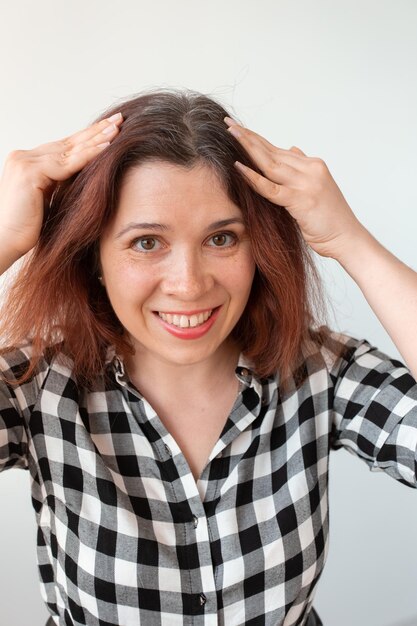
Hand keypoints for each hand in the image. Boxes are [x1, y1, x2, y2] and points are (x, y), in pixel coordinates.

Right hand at [0, 112, 122, 268]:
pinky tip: (107, 147)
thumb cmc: (26, 229)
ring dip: (96, 138)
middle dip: (95, 131)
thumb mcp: (48, 200)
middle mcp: (24, 157)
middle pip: (67, 142)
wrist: (4, 242)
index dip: (86, 138)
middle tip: (118, 118)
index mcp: (27, 162)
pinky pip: (67, 163)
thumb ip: (60, 184)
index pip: (62, 146)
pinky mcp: (30, 172)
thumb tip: (84, 175)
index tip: (109, 129)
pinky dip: (89, 155)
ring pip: (69, 150)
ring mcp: (25, 162)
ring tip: (117, 128)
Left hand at [224, 117, 365, 259]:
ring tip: (230, 135)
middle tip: (229, 123)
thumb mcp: (317, 188)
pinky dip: (253, 177)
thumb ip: (302, 169)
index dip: (257, 139)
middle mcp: (310, 169)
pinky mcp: (301, 200)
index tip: (239, 128)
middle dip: (248, 137)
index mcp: (312, 165)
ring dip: (248, 148)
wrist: (348, 238)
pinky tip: (238, 167)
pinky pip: (271, 187)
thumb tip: (292, 149)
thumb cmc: (330, 220)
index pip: (278, 149)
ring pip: (270, 163)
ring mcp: (307, 183)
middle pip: (272, 151)